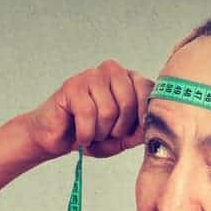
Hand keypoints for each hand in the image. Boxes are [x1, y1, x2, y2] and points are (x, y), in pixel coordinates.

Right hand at [25, 60, 153, 158]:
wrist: (57, 139)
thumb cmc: (91, 134)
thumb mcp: (123, 137)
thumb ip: (141, 129)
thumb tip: (153, 125)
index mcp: (128, 79)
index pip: (148, 89)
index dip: (144, 116)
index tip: (135, 132)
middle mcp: (112, 71)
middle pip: (128, 102)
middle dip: (119, 129)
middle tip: (107, 136)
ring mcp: (91, 76)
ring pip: (107, 110)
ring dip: (99, 132)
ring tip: (92, 134)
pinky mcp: (72, 86)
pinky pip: (87, 113)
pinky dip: (86, 133)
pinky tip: (81, 136)